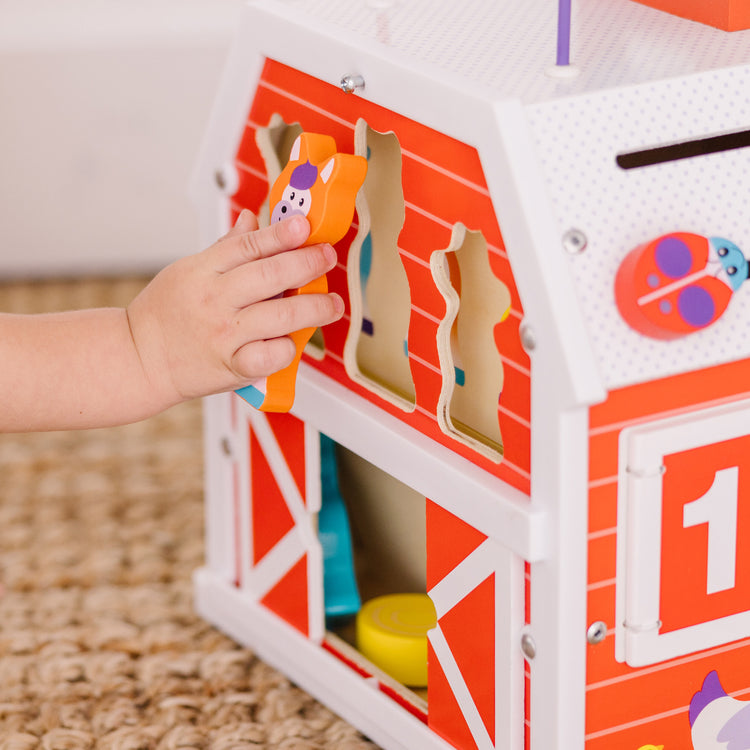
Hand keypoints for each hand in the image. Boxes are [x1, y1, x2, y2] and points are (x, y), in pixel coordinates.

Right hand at [126, 210, 343, 403]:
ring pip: (279, 316)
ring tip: (332, 305)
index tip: (305, 226)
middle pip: (270, 276)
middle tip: (327, 258)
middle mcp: (215, 300)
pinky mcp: (231, 366)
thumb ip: (226, 247)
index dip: (281, 234)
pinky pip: (268, 356)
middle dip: (307, 264)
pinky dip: (285, 349)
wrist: (139, 357)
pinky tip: (293, 342)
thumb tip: (252, 219)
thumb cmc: (165, 313)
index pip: (249, 246)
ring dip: (314, 308)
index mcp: (204, 271)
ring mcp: (224, 334)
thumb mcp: (188, 270)